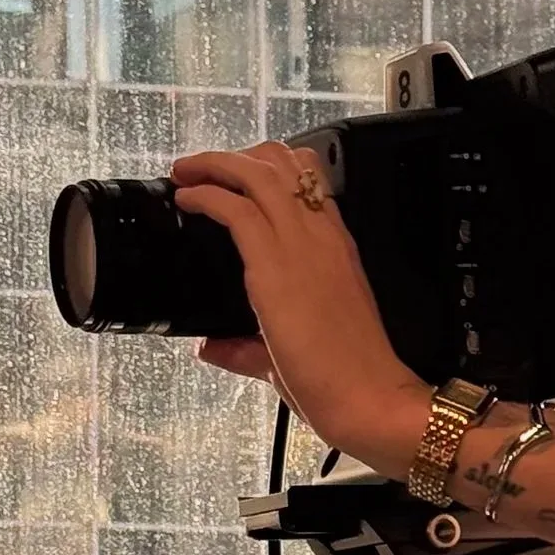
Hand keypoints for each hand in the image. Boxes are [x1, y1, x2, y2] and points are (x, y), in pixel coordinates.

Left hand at [170, 143, 429, 472]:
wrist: (369, 398)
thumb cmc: (348, 379)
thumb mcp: (290, 353)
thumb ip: (246, 347)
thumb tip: (213, 348)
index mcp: (335, 248)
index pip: (308, 180)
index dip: (267, 167)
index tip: (235, 178)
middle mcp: (320, 237)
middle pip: (280, 160)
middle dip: (234, 156)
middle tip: (199, 169)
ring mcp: (300, 246)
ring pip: (256, 172)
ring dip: (213, 164)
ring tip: (185, 173)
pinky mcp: (275, 265)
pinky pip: (235, 207)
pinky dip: (204, 195)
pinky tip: (186, 200)